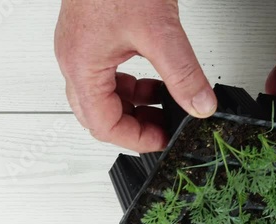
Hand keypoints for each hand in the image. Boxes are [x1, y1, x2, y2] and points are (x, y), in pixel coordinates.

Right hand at [55, 0, 216, 152]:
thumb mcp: (159, 31)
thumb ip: (183, 73)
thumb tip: (200, 105)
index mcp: (81, 65)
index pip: (104, 124)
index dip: (136, 138)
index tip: (163, 139)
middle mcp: (75, 60)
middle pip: (100, 115)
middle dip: (135, 125)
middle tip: (164, 127)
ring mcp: (83, 49)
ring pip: (104, 96)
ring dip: (135, 106)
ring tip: (165, 104)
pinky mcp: (94, 38)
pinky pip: (109, 75)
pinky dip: (134, 85)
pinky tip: (156, 81)